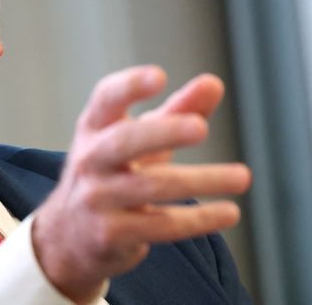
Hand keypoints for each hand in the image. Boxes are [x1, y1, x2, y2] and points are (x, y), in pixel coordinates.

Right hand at [31, 66, 250, 303]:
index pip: (105, 99)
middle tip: (201, 127)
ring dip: (200, 180)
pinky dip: (198, 219)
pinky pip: (160, 225)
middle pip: (123, 142)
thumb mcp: (136, 139)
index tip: (159, 76)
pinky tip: (229, 211)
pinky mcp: (110, 234)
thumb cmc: (111, 173)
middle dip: (162, 133)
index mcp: (94, 128)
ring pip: (151, 186)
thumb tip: (214, 83)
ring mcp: (96, 198)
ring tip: (242, 176)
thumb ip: (176, 111)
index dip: (129, 86)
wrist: (69, 235)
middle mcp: (89, 159)